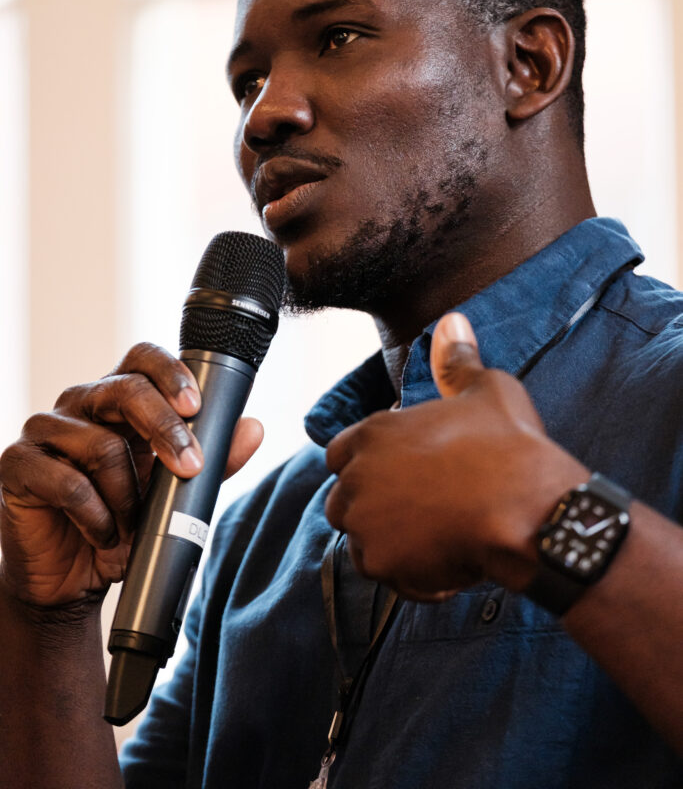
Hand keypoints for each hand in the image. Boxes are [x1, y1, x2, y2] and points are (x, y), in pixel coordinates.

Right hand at [0, 343, 262, 609]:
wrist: (71, 580)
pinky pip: (66, 482)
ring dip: (128, 494)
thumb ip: (213, 461)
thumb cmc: (122, 525)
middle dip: (165, 428)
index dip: (170, 372)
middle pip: (124, 389)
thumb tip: (253, 428)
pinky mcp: (17, 465)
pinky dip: (96, 516)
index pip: (141, 358)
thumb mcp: (174, 494)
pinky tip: (104, 534)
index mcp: (119, 400)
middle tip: (189, 466)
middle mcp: (81, 405)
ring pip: (100, 444)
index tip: (196, 406)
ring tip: (132, 524)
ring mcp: (45, 431)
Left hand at [325, 313, 586, 600]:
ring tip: (440, 537)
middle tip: (428, 510)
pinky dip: (412, 575)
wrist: (528, 508)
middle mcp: (357, 476)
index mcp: (372, 433)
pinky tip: (450, 565)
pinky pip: (387, 575)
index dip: (370, 466)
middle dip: (378, 507)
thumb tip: (452, 321)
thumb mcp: (485, 390)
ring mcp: (365, 522)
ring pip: (362, 540)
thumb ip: (456, 361)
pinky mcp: (382, 564)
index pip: (340, 453)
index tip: (406, 475)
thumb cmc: (507, 445)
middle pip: (345, 499)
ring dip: (392, 542)